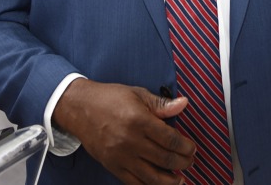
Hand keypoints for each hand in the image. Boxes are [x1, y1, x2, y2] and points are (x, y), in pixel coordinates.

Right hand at [53, 79, 195, 184]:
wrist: (80, 108)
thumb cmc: (109, 99)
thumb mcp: (137, 94)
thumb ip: (161, 103)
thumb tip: (184, 104)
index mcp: (139, 120)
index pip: (170, 140)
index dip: (185, 146)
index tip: (191, 147)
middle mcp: (130, 141)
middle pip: (165, 159)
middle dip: (183, 162)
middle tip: (190, 160)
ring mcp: (121, 157)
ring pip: (152, 177)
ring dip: (171, 180)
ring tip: (180, 178)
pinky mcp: (113, 166)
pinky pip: (135, 183)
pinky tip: (160, 184)